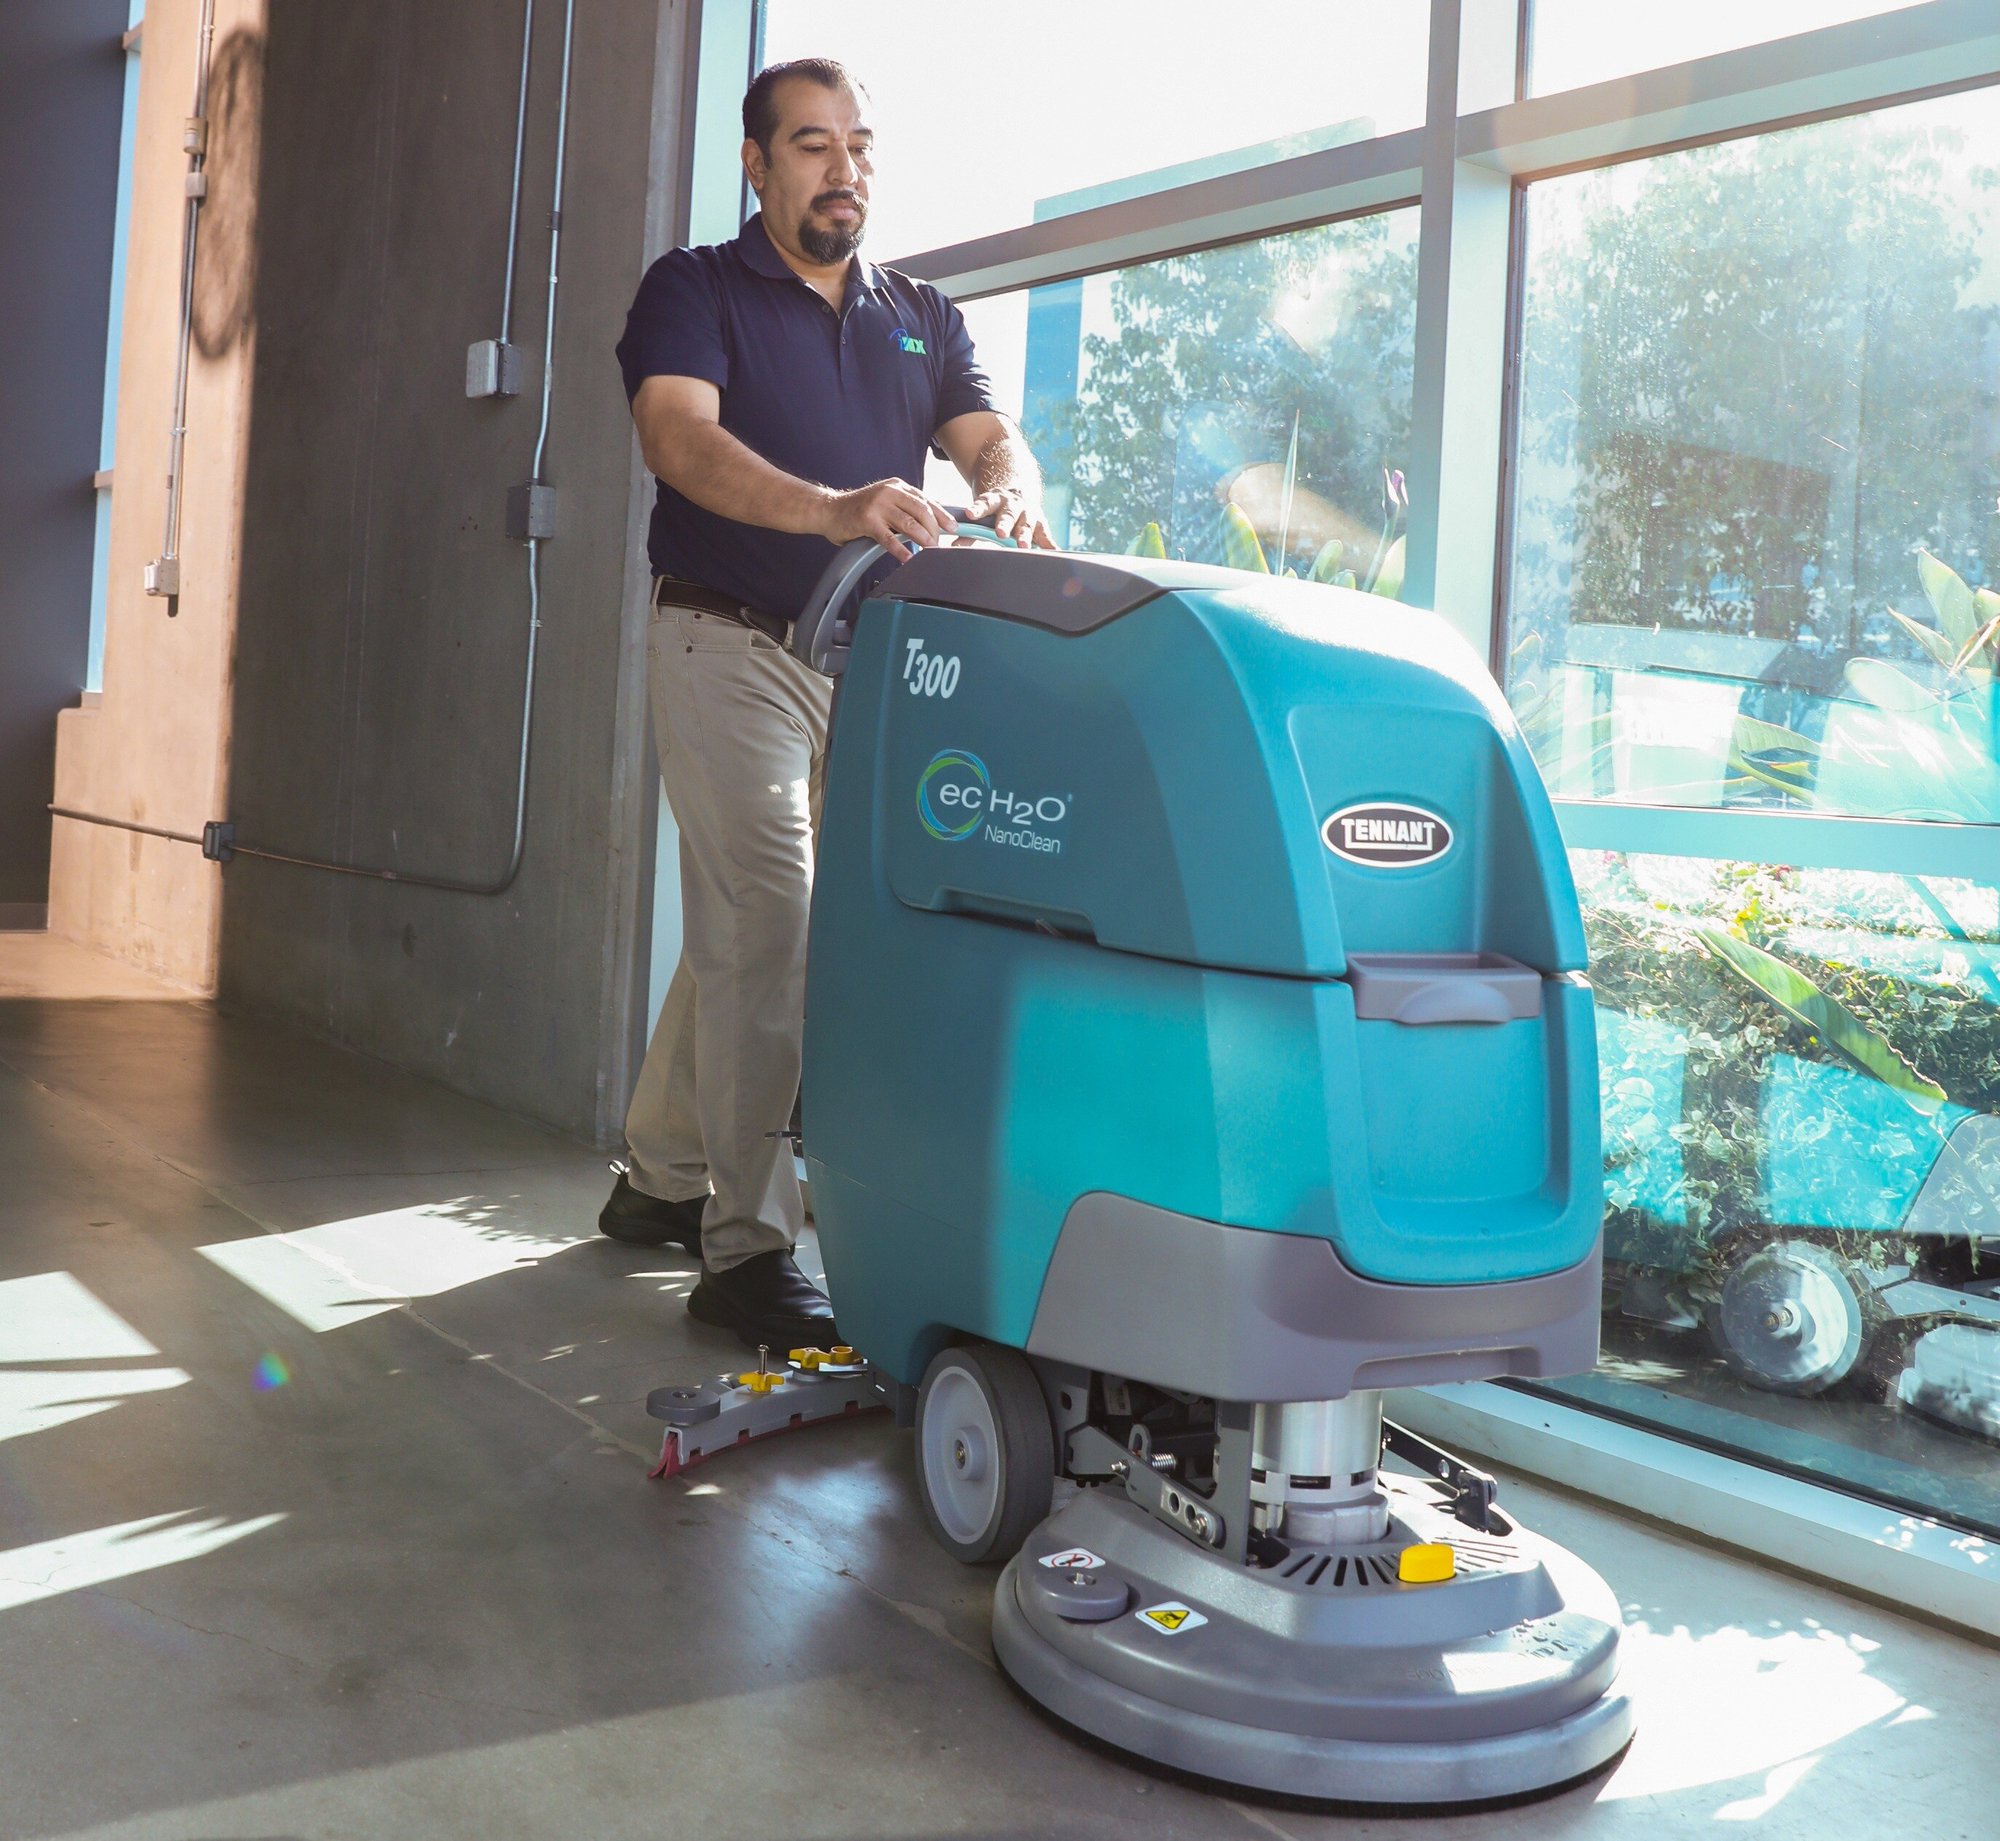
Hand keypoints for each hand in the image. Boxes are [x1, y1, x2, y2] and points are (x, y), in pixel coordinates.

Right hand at [816, 479, 957, 553]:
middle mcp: (890, 492)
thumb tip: (930, 524)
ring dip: (923, 539)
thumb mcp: (886, 502)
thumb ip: (904, 508)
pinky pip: (889, 538)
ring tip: (931, 552)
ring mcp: (878, 505)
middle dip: (934, 530)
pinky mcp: (867, 520)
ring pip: (909, 524)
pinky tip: (909, 559)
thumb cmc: (859, 510)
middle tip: (939, 545)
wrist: (829, 510)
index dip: (942, 515)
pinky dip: (901, 550)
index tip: (953, 528)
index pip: (926, 500)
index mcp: (897, 486)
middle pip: (922, 511)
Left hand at [963, 487, 1055, 550]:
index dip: (978, 509)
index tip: (970, 513)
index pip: (985, 503)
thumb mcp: (983, 515)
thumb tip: (954, 546)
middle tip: (1000, 533)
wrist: (1020, 493)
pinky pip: (1045, 535)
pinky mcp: (1040, 523)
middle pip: (1008, 513)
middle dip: (1005, 523)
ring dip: (1026, 535)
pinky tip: (1054, 553)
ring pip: (1027, 522)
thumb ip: (970, 533)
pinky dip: (1049, 544)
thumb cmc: (997, 511)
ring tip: (1024, 545)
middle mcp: (1013, 504)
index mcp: (995, 499)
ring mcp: (1028, 512)